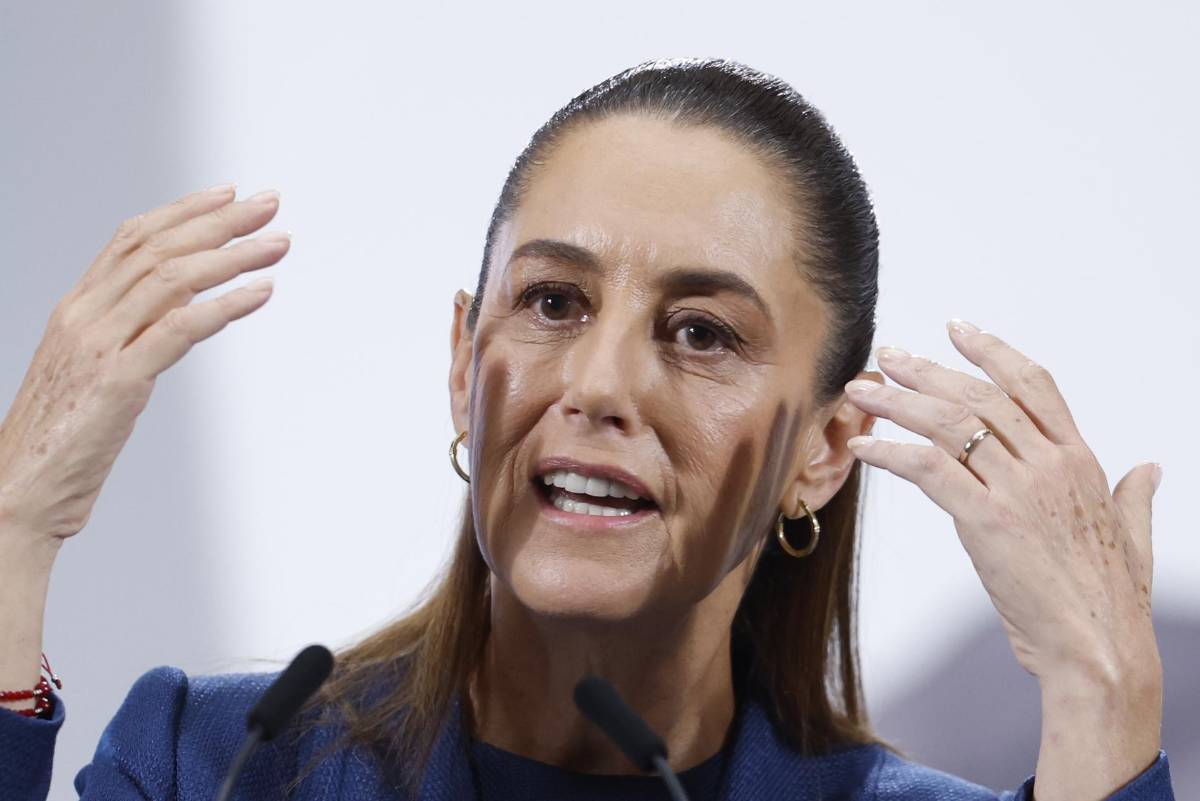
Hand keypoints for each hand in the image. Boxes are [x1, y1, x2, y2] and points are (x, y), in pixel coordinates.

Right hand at [0, 185, 289, 541]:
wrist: (20, 489)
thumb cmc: (62, 437)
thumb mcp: (94, 370)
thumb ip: (128, 334)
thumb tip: (177, 311)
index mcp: (76, 308)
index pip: (132, 239)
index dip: (184, 212)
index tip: (228, 195)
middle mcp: (84, 315)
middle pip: (159, 248)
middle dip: (220, 222)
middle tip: (269, 205)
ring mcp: (99, 345)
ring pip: (173, 279)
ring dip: (233, 256)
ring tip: (277, 244)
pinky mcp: (119, 381)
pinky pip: (180, 328)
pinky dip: (226, 305)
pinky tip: (260, 293)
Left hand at [841, 320, 1161, 686]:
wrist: (1099, 650)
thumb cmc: (1108, 601)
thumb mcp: (1131, 536)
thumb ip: (1135, 496)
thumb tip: (1149, 470)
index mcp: (1080, 460)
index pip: (1032, 384)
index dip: (991, 351)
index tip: (956, 328)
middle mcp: (1049, 464)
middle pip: (978, 395)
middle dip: (926, 371)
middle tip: (886, 356)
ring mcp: (1018, 490)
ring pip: (948, 424)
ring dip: (898, 402)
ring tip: (862, 391)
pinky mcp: (987, 520)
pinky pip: (928, 469)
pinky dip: (890, 453)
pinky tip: (863, 446)